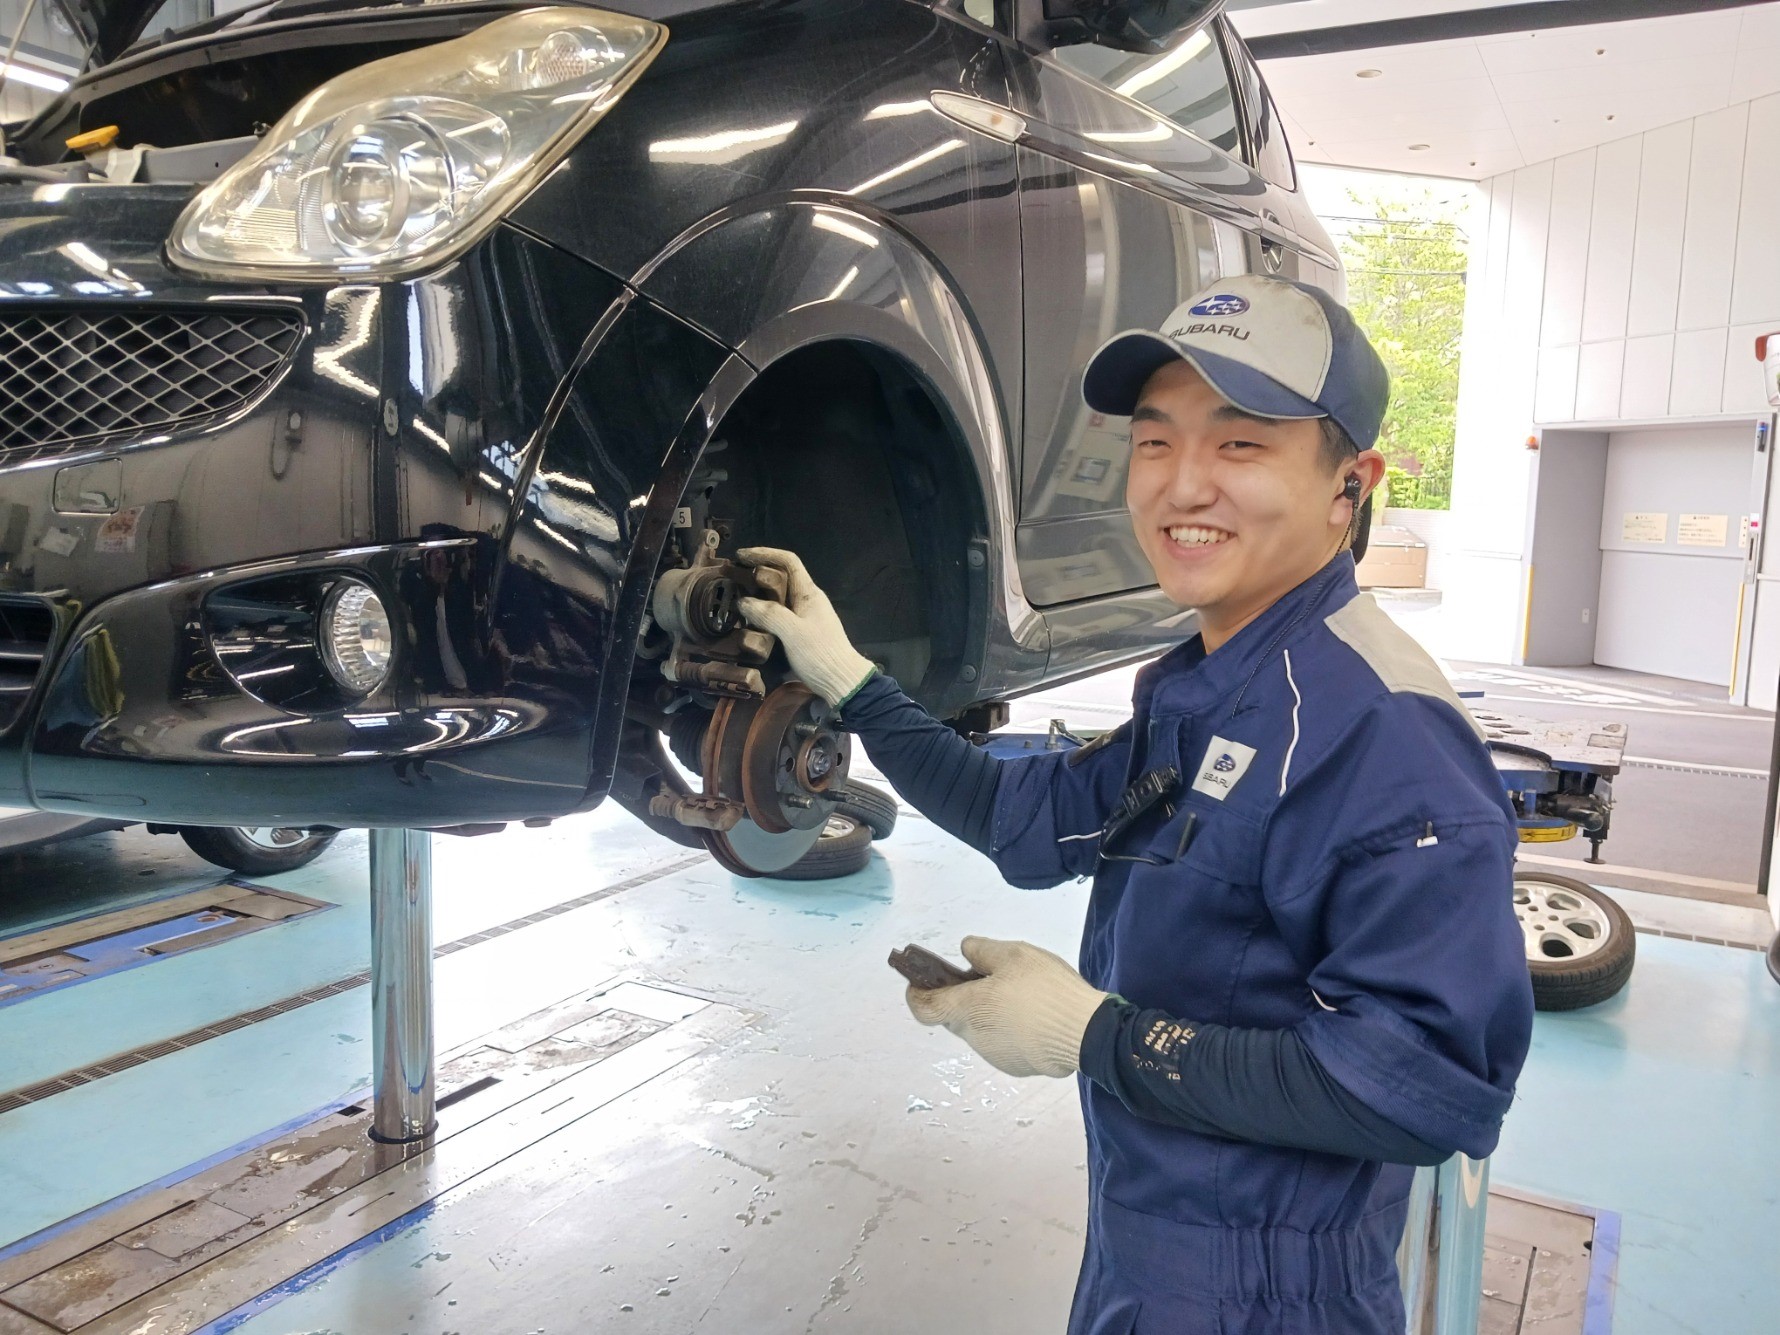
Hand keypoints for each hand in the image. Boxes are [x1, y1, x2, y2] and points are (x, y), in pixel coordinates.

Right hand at [735, 547, 875, 706]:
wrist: (842, 683)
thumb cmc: (821, 654)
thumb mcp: (792, 632)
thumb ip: (768, 614)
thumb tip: (744, 602)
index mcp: (809, 593)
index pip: (788, 561)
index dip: (765, 554)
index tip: (741, 557)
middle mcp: (807, 601)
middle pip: (781, 579)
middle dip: (757, 576)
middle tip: (733, 581)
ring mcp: (804, 618)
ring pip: (778, 599)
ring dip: (758, 597)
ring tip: (735, 601)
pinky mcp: (800, 634)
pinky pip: (778, 617)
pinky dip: (762, 616)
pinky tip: (749, 624)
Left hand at [906, 937, 1107, 1077]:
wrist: (1086, 1033)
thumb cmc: (1044, 988)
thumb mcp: (1013, 954)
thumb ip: (982, 951)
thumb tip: (966, 952)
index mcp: (966, 1009)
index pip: (924, 1008)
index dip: (916, 993)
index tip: (919, 980)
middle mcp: (975, 1037)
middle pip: (953, 1017)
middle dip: (960, 997)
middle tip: (984, 976)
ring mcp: (995, 1056)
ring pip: (979, 1030)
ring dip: (985, 1013)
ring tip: (1016, 993)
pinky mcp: (1017, 1066)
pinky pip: (1001, 1042)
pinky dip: (1006, 1027)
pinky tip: (1032, 1015)